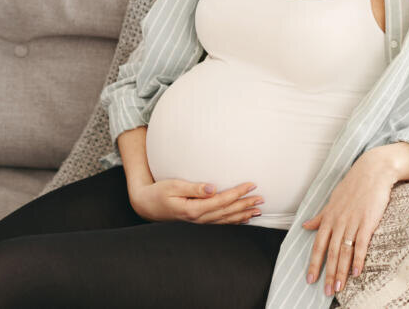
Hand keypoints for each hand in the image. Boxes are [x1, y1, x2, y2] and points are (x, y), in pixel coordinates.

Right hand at [128, 178, 264, 224]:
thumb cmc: (159, 193)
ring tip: (257, 210)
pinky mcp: (198, 221)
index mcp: (193, 209)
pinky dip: (233, 221)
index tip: (251, 185)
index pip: (221, 201)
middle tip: (261, 198)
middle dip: (245, 205)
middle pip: (227, 212)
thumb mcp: (173, 186)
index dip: (238, 193)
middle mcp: (198, 218)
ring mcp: (199, 222)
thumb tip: (212, 187)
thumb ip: (193, 188)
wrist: (147, 205)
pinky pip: (219, 223)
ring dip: (242, 214)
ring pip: (225, 220)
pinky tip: (242, 219)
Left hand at [301, 152, 395, 296]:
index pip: (318, 245)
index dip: (314, 263)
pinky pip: (361, 245)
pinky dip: (358, 260)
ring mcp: (352, 222)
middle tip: (326, 291)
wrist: (372, 171)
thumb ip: (320, 216)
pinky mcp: (367, 222)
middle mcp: (338, 222)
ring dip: (341, 272)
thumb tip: (305, 225)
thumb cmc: (352, 186)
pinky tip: (357, 273)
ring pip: (344, 252)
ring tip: (339, 288)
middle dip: (328, 273)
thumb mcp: (332, 201)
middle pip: (331, 252)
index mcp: (329, 217)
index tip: (310, 279)